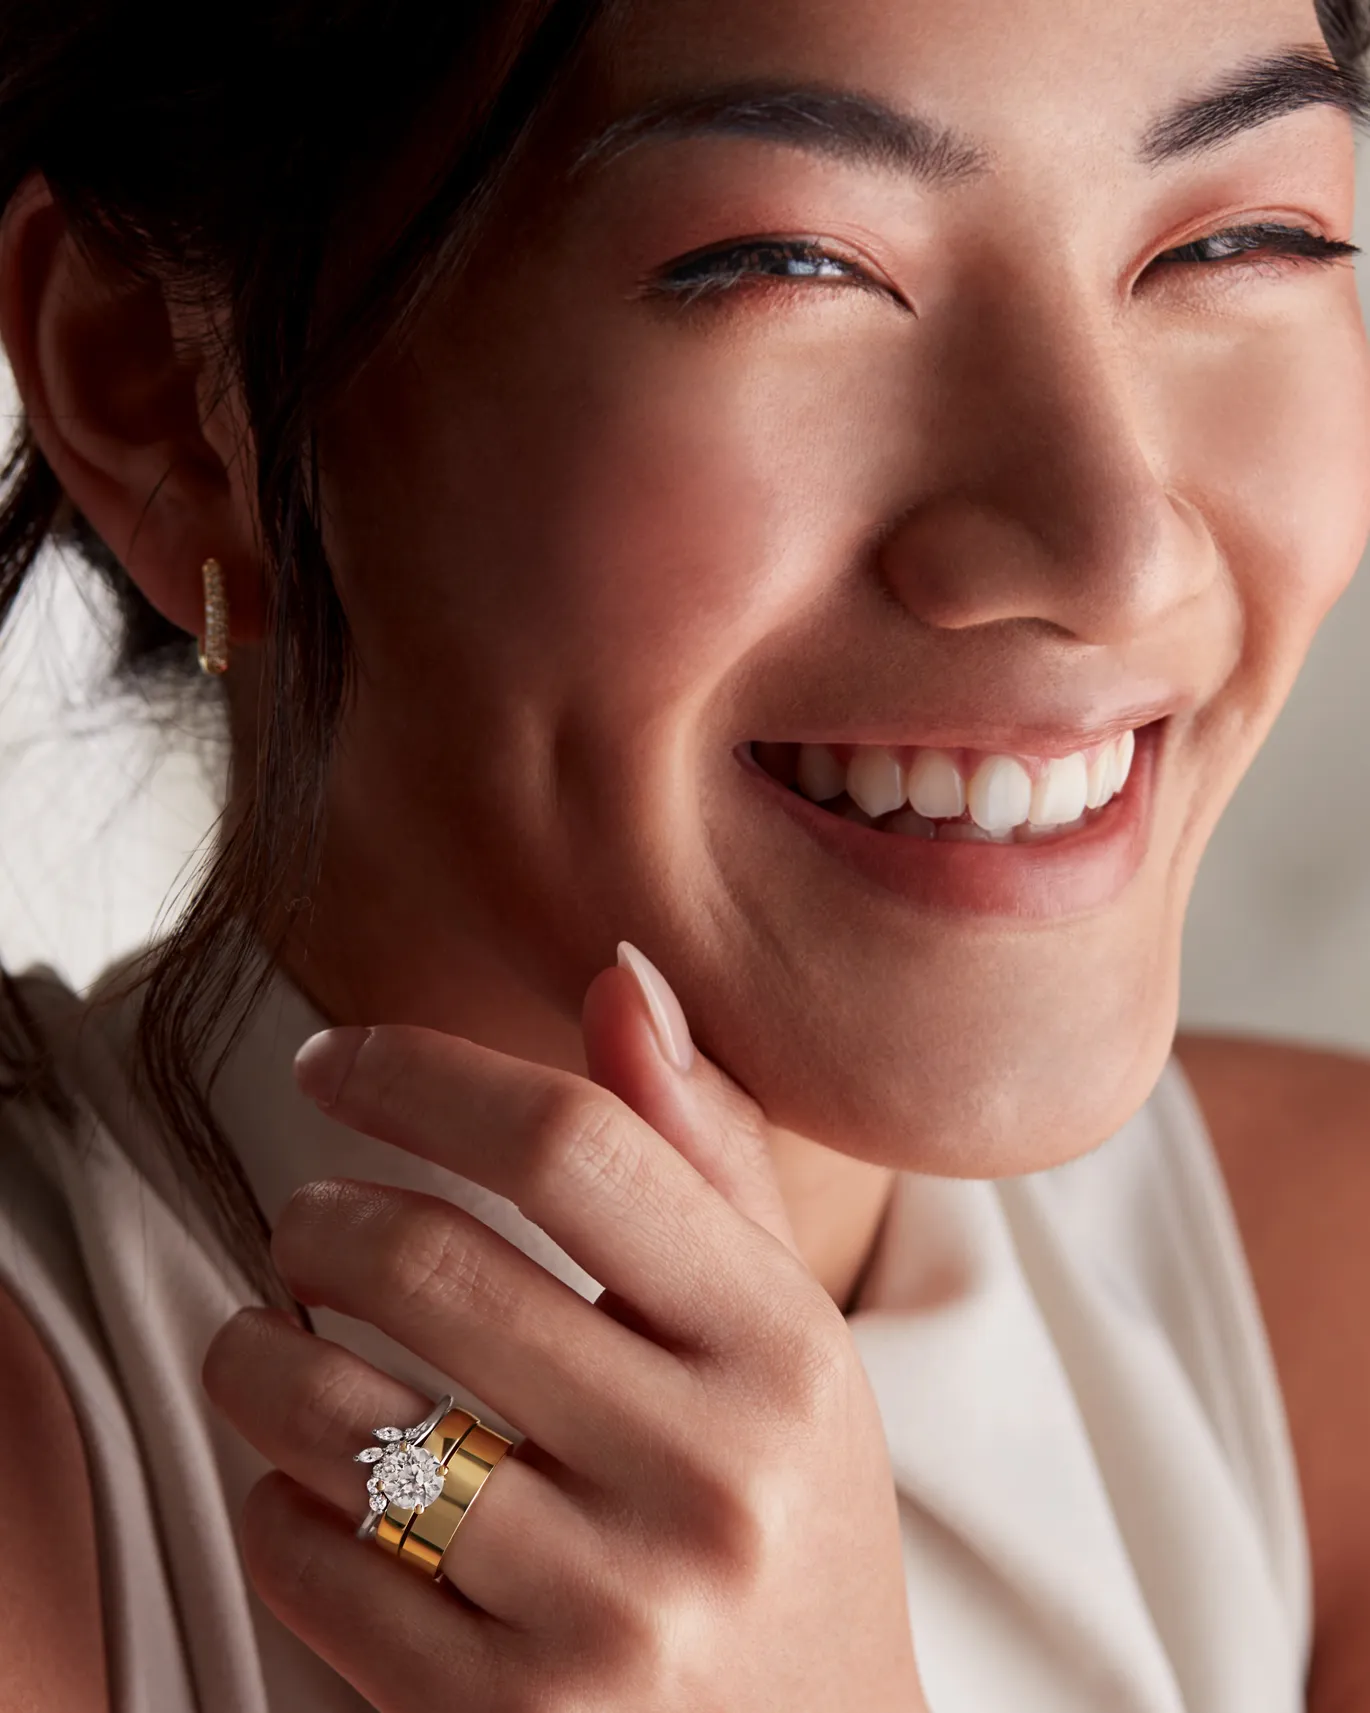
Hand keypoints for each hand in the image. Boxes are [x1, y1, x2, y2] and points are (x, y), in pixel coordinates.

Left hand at [202, 944, 926, 1711]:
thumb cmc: (788, 1520)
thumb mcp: (786, 1338)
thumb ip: (705, 1155)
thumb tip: (621, 975)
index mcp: (785, 1351)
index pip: (573, 1145)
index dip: (421, 1072)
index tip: (333, 1058)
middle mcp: (707, 1479)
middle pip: (428, 1260)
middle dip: (314, 1214)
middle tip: (300, 1218)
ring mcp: (605, 1615)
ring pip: (333, 1412)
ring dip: (254, 1346)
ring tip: (267, 1331)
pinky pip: (309, 1560)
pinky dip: (269, 1491)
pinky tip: (302, 1474)